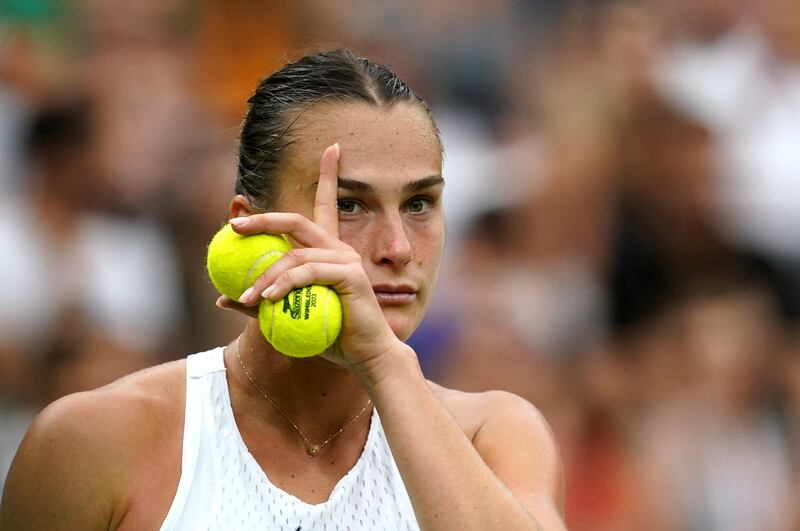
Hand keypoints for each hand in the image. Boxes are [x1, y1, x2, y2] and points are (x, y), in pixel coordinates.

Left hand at [222, 143, 400, 369]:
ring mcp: (345, 260)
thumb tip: (222, 297)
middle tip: (234, 224)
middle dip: (263, 219)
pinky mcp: (349, 275)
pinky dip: (285, 284)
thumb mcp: (289, 317)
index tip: (332, 148)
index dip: (330, 174)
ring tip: (247, 296)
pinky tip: (268, 299)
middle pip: (296, 221)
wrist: (366, 356)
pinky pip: (307, 273)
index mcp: (328, 252)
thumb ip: (261, 302)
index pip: (327, 205)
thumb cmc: (332, 336)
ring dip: (266, 274)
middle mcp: (338, 249)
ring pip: (294, 254)